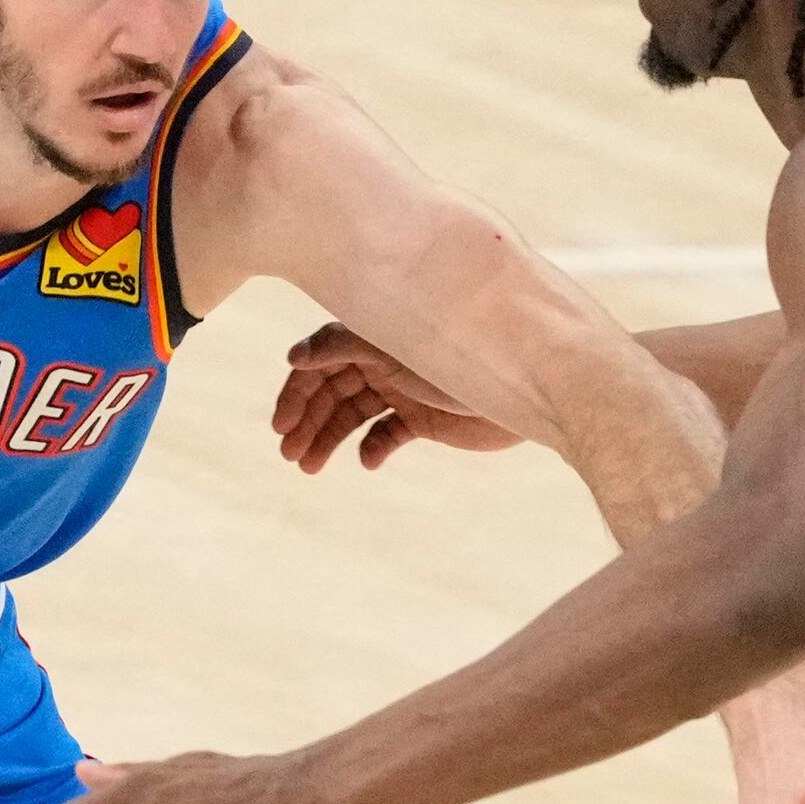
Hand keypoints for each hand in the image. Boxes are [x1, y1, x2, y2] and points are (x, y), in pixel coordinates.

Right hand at [275, 321, 520, 471]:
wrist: (524, 382)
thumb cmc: (460, 353)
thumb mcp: (396, 348)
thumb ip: (344, 347)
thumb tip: (293, 357)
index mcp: (373, 337)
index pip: (320, 362)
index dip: (296, 391)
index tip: (280, 424)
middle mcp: (384, 360)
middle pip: (331, 391)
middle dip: (306, 420)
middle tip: (289, 453)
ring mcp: (403, 389)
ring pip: (352, 415)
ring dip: (327, 438)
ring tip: (308, 467)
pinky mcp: (424, 418)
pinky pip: (387, 433)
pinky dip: (373, 447)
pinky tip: (368, 461)